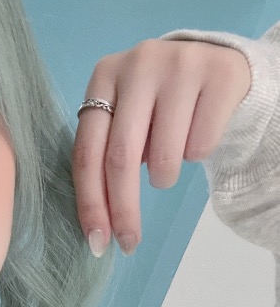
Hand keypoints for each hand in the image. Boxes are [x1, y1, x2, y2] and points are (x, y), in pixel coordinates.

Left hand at [72, 38, 251, 256]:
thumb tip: (99, 225)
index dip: (90, 202)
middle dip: (123, 210)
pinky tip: (195, 136)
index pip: (87, 151)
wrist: (216, 64)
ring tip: (166, 166)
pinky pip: (201, 145)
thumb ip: (106, 152)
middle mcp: (137, 64)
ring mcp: (179, 65)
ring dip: (164, 178)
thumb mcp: (126, 115)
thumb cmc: (159, 102)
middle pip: (120, 158)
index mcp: (103, 76)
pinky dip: (196, 155)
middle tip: (128, 241)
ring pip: (164, 156)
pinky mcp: (219, 74)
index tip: (97, 242)